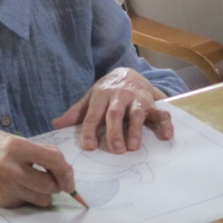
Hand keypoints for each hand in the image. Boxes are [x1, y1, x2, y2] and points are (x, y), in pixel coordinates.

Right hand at [0, 130, 74, 207]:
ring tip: (37, 182)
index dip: (66, 169)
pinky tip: (21, 186)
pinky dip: (30, 196)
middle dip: (57, 183)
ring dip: (45, 192)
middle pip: (49, 184)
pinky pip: (28, 203)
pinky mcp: (2, 200)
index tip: (68, 176)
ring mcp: (5, 187)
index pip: (52, 159)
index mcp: (15, 147)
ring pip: (42, 198)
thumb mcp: (14, 139)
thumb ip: (39, 149)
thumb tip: (63, 165)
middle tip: (54, 178)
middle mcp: (9, 168)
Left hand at [51, 67, 172, 153]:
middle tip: (116, 150)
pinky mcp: (152, 102)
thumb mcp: (90, 98)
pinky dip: (165, 123)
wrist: (128, 72)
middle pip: (115, 114)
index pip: (93, 114)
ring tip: (134, 147)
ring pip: (137, 113)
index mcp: (101, 95)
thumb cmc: (106, 91)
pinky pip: (161, 112)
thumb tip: (56, 124)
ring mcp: (136, 98)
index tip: (87, 147)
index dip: (89, 130)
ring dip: (136, 130)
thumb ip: (76, 112)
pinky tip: (167, 135)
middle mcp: (119, 96)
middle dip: (115, 132)